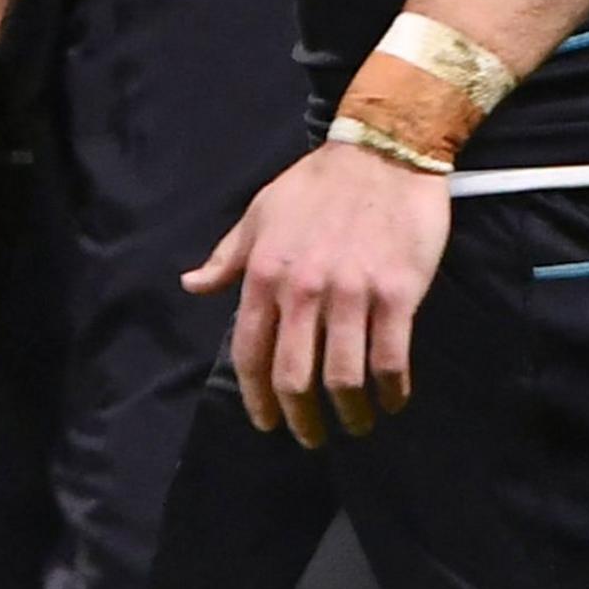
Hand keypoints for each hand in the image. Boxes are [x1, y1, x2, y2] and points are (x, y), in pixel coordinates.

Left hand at [184, 142, 450, 447]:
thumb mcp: (260, 213)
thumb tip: (191, 286)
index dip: (257, 399)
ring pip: (343, 379)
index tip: (268, 423)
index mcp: (265, 273)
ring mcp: (351, 294)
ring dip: (350, 414)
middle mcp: (303, 289)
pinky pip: (390, 361)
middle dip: (301, 420)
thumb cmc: (318, 183)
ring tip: (356, 423)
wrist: (384, 152)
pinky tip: (392, 399)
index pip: (250, 354)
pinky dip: (391, 391)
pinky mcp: (396, 294)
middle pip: (294, 378)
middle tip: (311, 437)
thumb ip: (228, 257)